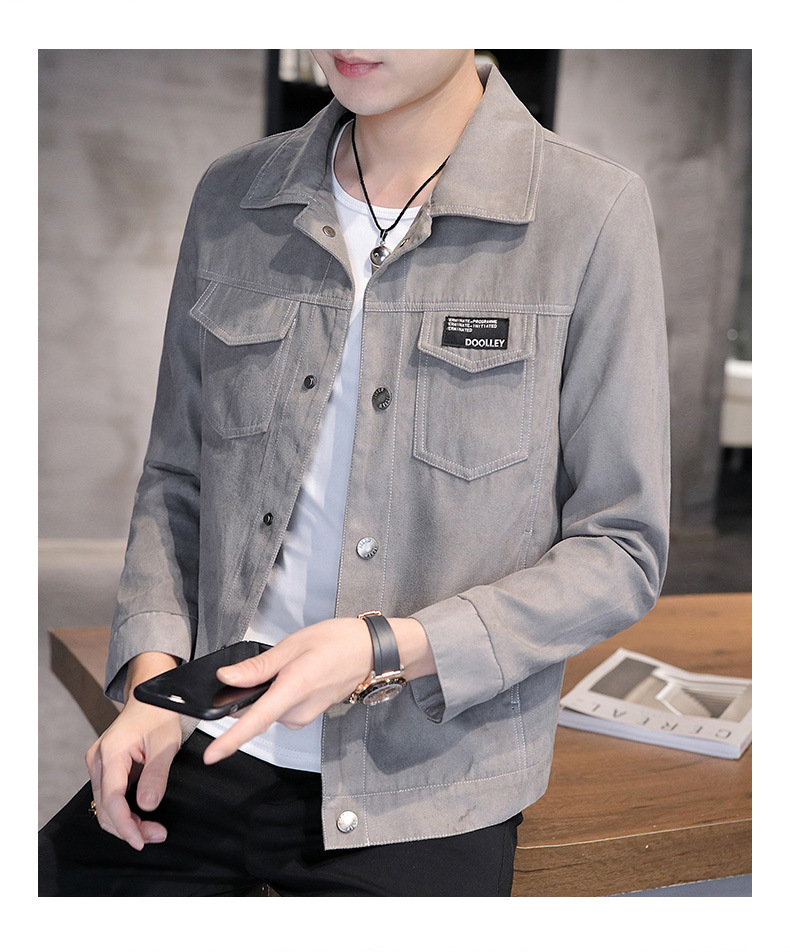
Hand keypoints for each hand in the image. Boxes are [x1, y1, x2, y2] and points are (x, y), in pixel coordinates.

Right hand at [85, 652, 181, 850]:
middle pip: (105, 807)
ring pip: (105, 805)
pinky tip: (142, 816)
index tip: (141, 840)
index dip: (125, 824)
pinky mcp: (106, 766)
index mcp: (111, 752)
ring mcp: (99, 763)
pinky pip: (110, 796)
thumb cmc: (159, 713)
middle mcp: (98, 760)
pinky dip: (124, 810)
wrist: (151, 695)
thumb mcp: (166, 742)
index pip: (112, 799)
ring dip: (126, 821)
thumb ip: (156, 773)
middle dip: (128, 827)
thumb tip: (147, 806)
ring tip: (153, 830)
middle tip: (156, 836)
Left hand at [202, 616, 434, 764]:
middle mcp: (299, 711)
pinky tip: (298, 672)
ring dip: (269, 690)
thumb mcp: (294, 644)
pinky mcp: (309, 715)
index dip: (231, 740)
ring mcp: (306, 716)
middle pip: (258, 711)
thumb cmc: (338, 641)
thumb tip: (226, 678)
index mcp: (294, 689)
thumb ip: (259, 666)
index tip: (211, 756)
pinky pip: (282, 707)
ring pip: (270, 708)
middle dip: (252, 691)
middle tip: (274, 660)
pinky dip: (280, 693)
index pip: (256, 721)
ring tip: (293, 662)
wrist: (373, 651)